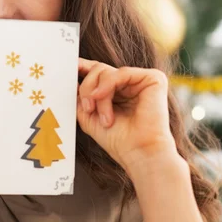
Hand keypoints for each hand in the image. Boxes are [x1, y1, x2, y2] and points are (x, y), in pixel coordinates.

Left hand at [77, 58, 177, 172]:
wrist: (139, 154)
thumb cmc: (118, 140)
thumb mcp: (88, 116)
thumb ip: (80, 97)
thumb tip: (69, 79)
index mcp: (117, 90)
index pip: (98, 71)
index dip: (82, 67)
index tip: (68, 67)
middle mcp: (129, 83)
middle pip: (98, 69)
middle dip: (86, 88)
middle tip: (87, 108)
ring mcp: (140, 80)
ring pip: (106, 71)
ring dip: (96, 93)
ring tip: (101, 116)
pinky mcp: (153, 79)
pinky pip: (121, 72)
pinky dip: (107, 86)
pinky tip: (104, 102)